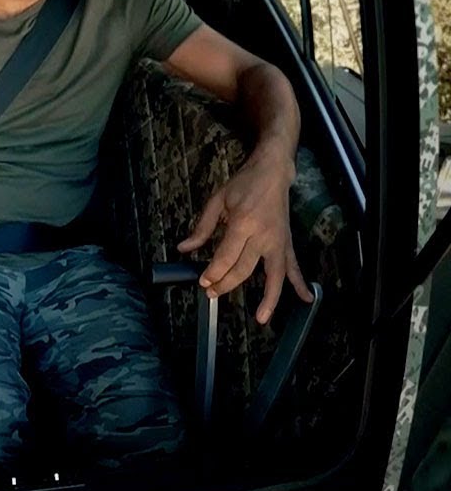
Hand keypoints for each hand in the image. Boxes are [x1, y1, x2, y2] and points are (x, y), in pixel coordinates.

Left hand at [178, 153, 314, 323]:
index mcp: (243, 224)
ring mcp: (278, 241)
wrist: (273, 172)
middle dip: (226, 284)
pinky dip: (300, 282)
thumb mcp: (217, 201)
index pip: (226, 257)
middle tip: (211, 293)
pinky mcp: (287, 243)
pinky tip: (305, 298)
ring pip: (274, 275)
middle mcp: (263, 236)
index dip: (213, 272)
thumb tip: (184, 248)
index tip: (203, 281)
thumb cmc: (244, 185)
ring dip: (269, 298)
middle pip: (244, 269)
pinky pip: (293, 266)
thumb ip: (201, 227)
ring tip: (261, 318)